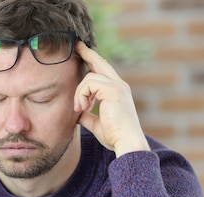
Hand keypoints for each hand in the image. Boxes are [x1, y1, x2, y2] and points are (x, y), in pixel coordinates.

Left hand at [73, 41, 149, 156]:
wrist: (127, 143)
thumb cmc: (115, 137)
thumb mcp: (97, 125)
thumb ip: (88, 116)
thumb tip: (77, 113)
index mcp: (117, 92)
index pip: (103, 72)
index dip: (92, 63)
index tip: (82, 55)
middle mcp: (119, 85)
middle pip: (100, 63)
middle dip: (87, 53)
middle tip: (76, 45)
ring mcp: (117, 86)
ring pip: (89, 78)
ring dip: (79, 93)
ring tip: (78, 108)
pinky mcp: (113, 89)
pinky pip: (89, 83)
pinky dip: (81, 95)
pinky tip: (82, 108)